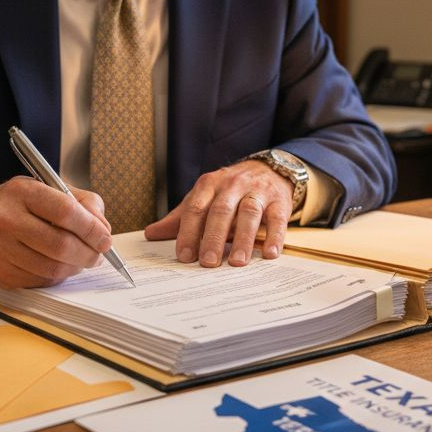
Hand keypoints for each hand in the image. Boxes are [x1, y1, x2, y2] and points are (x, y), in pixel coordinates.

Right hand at [0, 177, 112, 287]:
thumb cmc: (14, 206)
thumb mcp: (43, 189)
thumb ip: (80, 201)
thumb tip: (103, 228)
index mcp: (20, 192)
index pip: (65, 211)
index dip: (91, 228)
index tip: (105, 238)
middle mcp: (4, 219)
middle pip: (60, 244)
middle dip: (88, 253)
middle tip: (98, 254)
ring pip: (53, 268)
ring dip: (75, 267)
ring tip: (80, 260)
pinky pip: (40, 281)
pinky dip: (57, 276)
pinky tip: (58, 265)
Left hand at [144, 160, 291, 267]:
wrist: (268, 169)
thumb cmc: (230, 190)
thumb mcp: (204, 197)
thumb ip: (180, 217)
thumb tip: (151, 234)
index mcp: (209, 185)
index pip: (195, 208)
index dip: (188, 232)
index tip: (184, 256)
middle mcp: (233, 185)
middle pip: (221, 211)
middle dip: (213, 237)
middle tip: (208, 262)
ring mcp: (257, 192)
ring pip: (249, 214)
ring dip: (243, 239)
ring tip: (236, 262)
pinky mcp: (279, 201)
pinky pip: (278, 218)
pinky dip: (275, 237)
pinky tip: (270, 254)